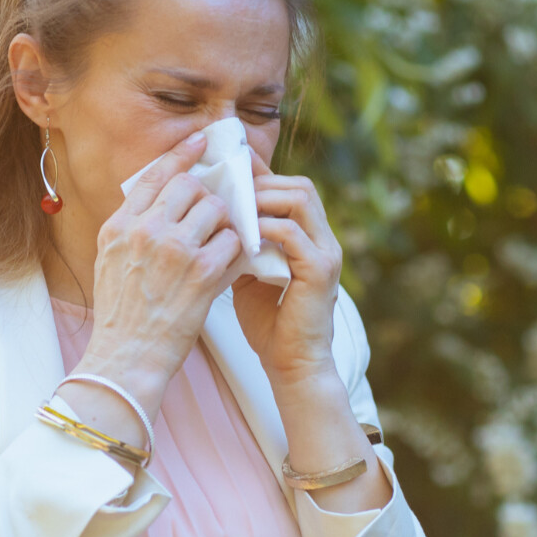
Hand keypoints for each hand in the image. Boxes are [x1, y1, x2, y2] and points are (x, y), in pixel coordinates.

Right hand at [69, 129, 242, 421]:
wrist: (127, 358)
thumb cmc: (121, 316)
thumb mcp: (110, 263)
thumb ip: (131, 229)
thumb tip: (158, 203)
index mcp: (120, 226)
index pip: (154, 175)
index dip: (180, 155)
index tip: (199, 142)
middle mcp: (145, 231)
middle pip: (190, 187)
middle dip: (207, 197)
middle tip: (215, 214)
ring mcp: (175, 250)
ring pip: (217, 210)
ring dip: (225, 225)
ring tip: (219, 245)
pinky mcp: (203, 272)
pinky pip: (233, 241)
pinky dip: (236, 251)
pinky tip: (231, 264)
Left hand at [229, 146, 342, 387]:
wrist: (290, 365)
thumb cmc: (268, 323)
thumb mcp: (248, 273)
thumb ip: (240, 244)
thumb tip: (211, 216)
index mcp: (308, 237)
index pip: (290, 188)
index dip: (261, 175)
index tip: (229, 171)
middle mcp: (322, 239)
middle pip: (299, 185)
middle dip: (261, 182)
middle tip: (227, 190)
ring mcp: (325, 252)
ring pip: (300, 198)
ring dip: (263, 199)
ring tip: (232, 209)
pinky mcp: (320, 270)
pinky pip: (293, 233)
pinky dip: (265, 228)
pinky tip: (241, 236)